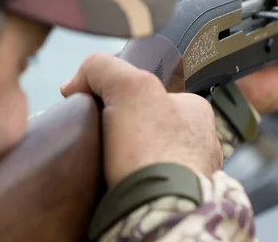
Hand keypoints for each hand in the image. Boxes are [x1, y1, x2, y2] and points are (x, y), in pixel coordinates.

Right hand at [61, 53, 222, 185]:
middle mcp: (200, 141)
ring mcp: (193, 172)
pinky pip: (154, 183)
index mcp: (196, 110)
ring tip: (108, 164)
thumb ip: (103, 68)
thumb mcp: (128, 86)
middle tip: (103, 139)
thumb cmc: (155, 148)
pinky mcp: (179, 198)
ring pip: (154, 156)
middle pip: (153, 126)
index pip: (154, 93)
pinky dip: (137, 182)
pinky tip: (120, 183)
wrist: (162, 208)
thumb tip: (77, 81)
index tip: (104, 109)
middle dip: (128, 131)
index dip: (123, 97)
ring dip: (131, 158)